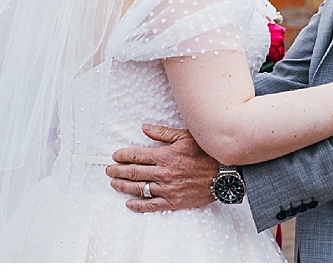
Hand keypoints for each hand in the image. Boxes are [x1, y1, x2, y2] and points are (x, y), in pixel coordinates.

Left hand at [104, 123, 219, 211]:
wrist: (224, 175)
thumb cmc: (206, 154)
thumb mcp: (185, 137)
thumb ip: (163, 133)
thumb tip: (144, 127)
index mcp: (165, 156)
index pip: (136, 156)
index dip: (123, 156)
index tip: (115, 156)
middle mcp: (163, 173)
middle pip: (133, 173)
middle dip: (117, 171)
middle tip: (108, 170)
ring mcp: (168, 189)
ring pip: (139, 188)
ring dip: (123, 186)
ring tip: (114, 183)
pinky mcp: (174, 202)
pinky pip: (152, 205)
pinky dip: (138, 205)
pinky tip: (129, 204)